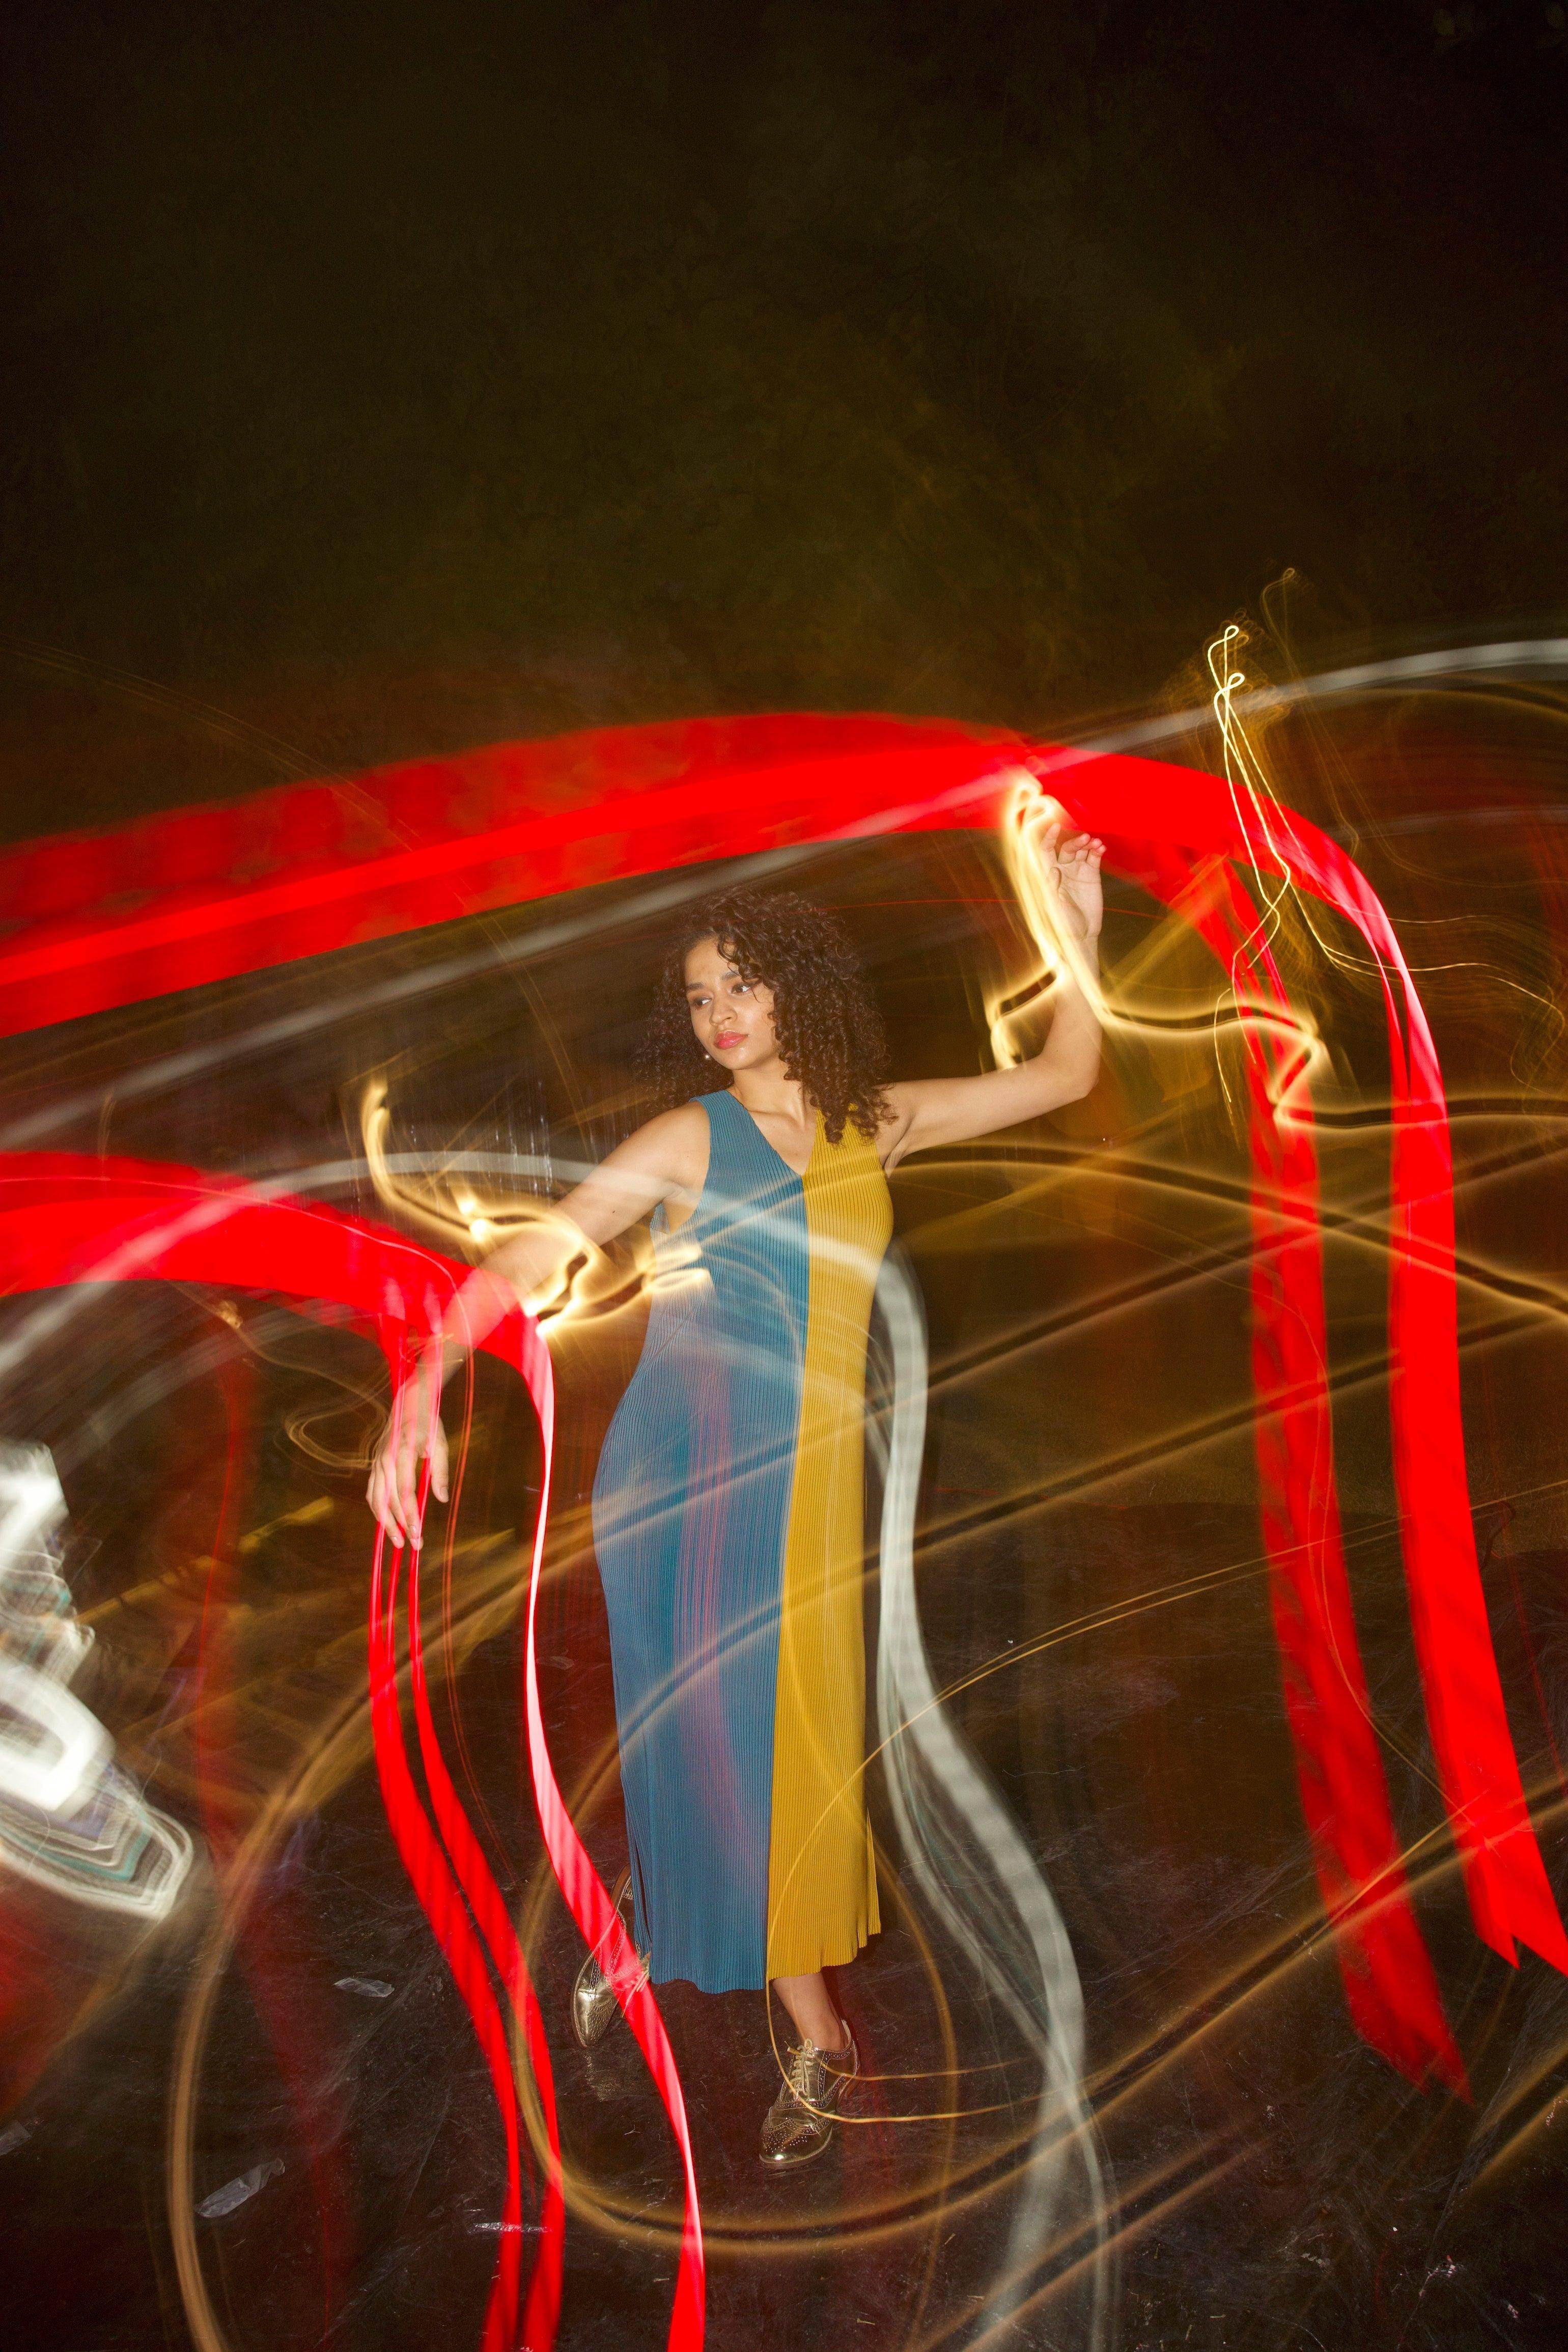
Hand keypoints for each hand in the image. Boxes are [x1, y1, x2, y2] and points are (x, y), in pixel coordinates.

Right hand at [366, 1403, 448, 1548]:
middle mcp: (384, 1459)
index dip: (410, 1515)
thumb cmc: (429, 1424)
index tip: (417, 1534)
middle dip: (399, 1525)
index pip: (404, 1492)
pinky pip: (372, 1492)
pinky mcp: (374, 1464)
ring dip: (385, 1522)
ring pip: (375, 1499)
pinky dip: (378, 1509)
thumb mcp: (440, 1444)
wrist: (408, 1402)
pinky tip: (387, 1522)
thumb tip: (441, 1499)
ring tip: (397, 1540)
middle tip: (411, 1545)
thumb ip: (440, 1472)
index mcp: (402, 1453)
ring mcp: (376, 1462)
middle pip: (388, 1500)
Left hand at [1045, 823, 1104, 944]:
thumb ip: (1051, 888)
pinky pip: (1094, 858)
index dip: (1049, 838)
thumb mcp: (1053, 907)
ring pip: (1081, 850)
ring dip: (1088, 844)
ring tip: (1096, 843)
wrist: (1082, 934)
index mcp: (1048, 875)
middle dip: (1075, 841)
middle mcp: (1062, 870)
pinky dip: (1097, 851)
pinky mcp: (1091, 876)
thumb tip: (1053, 870)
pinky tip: (1101, 847)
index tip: (1055, 827)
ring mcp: (1077, 871)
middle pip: (1067, 848)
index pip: (1045, 851)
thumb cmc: (1062, 923)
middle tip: (1086, 839)